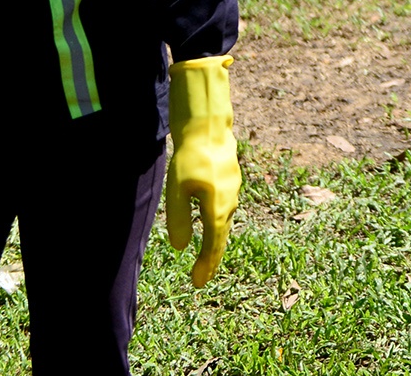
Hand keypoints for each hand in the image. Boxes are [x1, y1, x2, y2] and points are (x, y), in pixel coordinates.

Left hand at [165, 56, 240, 287]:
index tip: (197, 283)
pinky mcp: (231, 181)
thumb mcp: (177, 190)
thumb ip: (179, 219)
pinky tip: (211, 224)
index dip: (205, 265)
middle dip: (211, 259)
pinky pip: (225, 209)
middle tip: (201, 278)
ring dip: (215, 241)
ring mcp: (233, 191)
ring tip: (205, 256)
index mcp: (217, 208)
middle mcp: (229, 203)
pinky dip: (217, 224)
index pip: (212, 245)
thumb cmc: (190, 158)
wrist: (209, 128)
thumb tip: (181, 247)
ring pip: (224, 223)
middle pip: (221, 237)